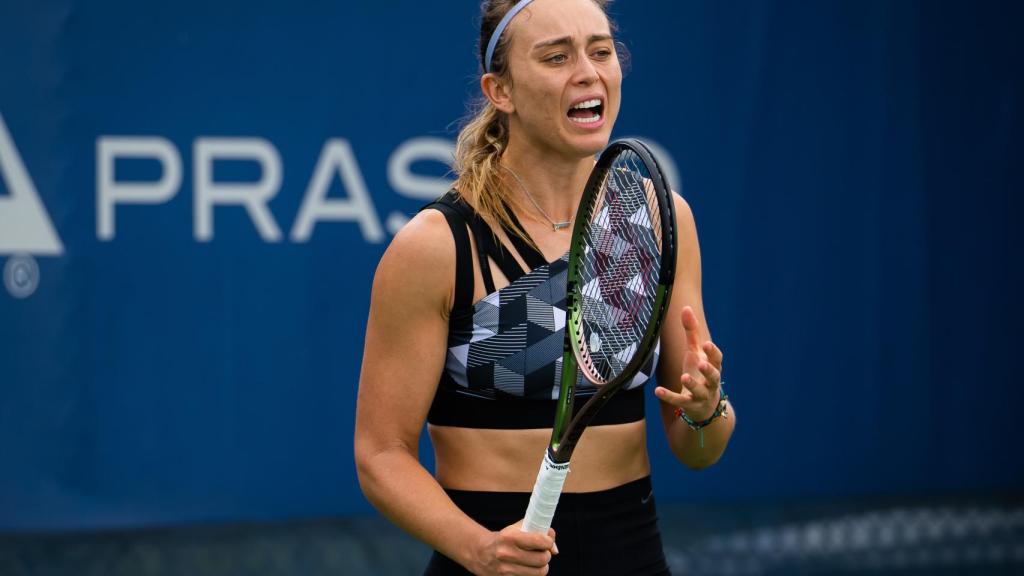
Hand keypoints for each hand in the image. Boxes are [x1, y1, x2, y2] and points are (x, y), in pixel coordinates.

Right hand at [471, 521, 557, 575]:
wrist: (481, 553)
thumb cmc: (505, 539)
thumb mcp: (518, 528)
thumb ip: (539, 531)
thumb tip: (555, 549)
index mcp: (509, 537)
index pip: (540, 541)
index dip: (548, 541)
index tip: (547, 541)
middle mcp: (506, 554)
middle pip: (542, 559)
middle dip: (546, 555)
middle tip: (542, 552)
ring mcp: (505, 571)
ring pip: (539, 573)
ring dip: (542, 567)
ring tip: (536, 562)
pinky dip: (533, 575)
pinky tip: (528, 569)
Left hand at [655, 306, 723, 421]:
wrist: (703, 405)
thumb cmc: (699, 372)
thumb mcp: (695, 352)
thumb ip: (692, 331)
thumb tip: (686, 307)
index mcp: (713, 367)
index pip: (717, 360)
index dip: (713, 353)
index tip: (707, 344)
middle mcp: (710, 382)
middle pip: (714, 376)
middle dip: (708, 370)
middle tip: (701, 363)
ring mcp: (701, 395)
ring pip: (699, 391)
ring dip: (692, 384)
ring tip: (684, 376)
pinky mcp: (689, 405)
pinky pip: (680, 401)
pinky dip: (669, 396)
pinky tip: (657, 391)